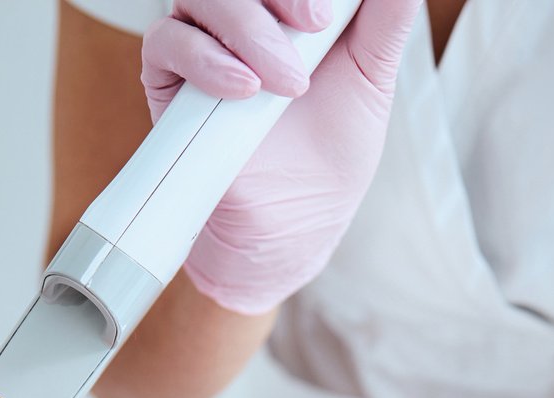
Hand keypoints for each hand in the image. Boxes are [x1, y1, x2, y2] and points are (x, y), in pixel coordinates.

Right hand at [140, 0, 420, 314]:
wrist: (295, 219)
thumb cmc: (332, 149)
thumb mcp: (374, 75)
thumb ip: (385, 18)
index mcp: (289, 4)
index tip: (329, 9)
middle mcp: (244, 12)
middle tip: (317, 24)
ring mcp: (203, 39)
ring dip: (248, 29)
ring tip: (287, 82)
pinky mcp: (168, 77)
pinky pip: (167, 42)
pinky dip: (206, 60)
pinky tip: (243, 89)